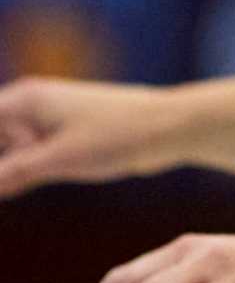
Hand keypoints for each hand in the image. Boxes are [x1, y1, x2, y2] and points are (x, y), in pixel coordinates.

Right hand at [0, 78, 188, 199]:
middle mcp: (30, 104)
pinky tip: (25, 184)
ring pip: (6, 148)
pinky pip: (24, 155)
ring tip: (32, 175)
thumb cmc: (118, 135)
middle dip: (1, 164)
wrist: (170, 127)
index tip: (5, 175)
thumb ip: (10, 172)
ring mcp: (45, 119)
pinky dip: (19, 171)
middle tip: (24, 174)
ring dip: (8, 169)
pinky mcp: (61, 136)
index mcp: (23, 99)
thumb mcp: (58, 159)